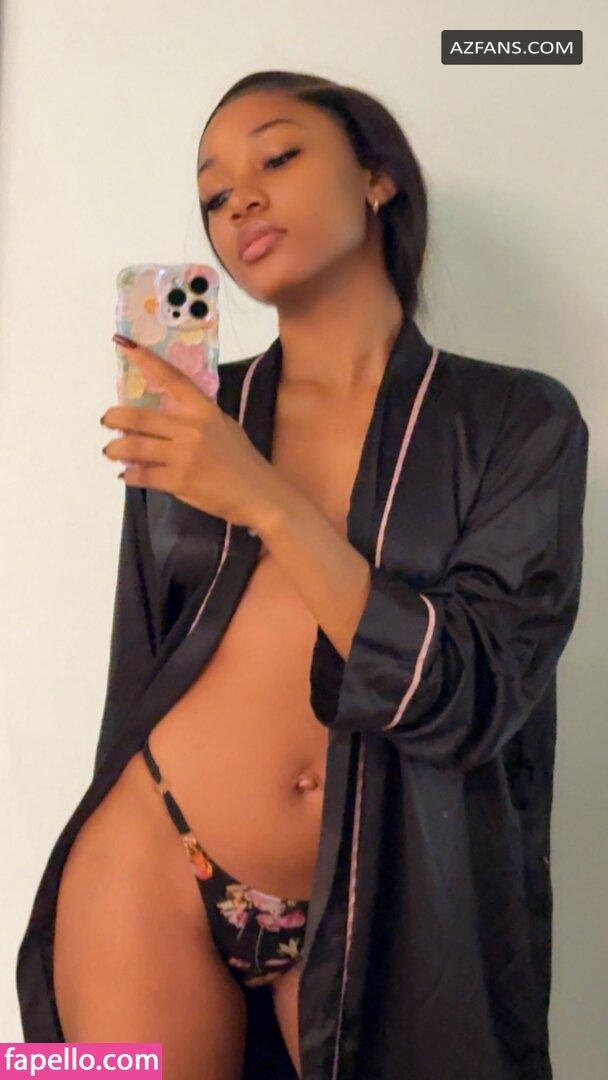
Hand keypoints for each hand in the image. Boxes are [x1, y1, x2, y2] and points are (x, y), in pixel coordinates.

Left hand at [101, 335, 280, 529]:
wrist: (259, 495)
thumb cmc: (242, 462)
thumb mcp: (225, 428)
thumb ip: (198, 418)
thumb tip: (168, 415)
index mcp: (204, 411)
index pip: (172, 378)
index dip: (146, 360)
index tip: (124, 344)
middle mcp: (192, 429)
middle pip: (140, 416)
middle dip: (115, 417)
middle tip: (107, 420)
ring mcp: (184, 455)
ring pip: (134, 446)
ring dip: (115, 448)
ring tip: (111, 451)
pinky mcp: (179, 480)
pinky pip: (142, 474)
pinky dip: (130, 475)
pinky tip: (127, 475)